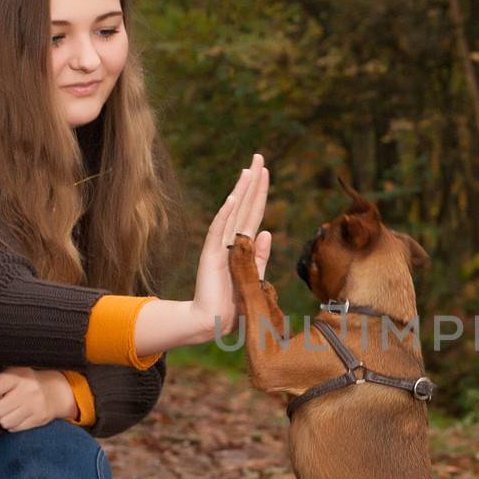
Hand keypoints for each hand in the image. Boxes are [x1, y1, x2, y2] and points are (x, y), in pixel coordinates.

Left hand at [0, 367, 76, 431]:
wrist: (55, 391)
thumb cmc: (27, 382)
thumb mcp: (13, 373)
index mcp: (17, 376)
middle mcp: (26, 391)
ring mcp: (34, 406)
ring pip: (4, 422)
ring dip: (2, 418)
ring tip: (7, 411)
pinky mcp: (38, 419)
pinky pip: (14, 428)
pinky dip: (12, 424)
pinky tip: (16, 415)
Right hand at [192, 153, 271, 335]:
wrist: (212, 321)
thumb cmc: (233, 302)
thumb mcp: (254, 276)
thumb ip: (260, 256)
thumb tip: (268, 232)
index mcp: (241, 245)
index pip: (254, 212)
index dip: (260, 192)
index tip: (266, 171)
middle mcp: (230, 240)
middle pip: (245, 205)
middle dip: (252, 181)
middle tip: (259, 157)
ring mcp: (219, 246)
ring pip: (233, 213)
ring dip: (241, 191)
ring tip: (249, 170)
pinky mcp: (210, 257)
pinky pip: (219, 231)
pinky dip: (226, 215)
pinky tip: (233, 199)